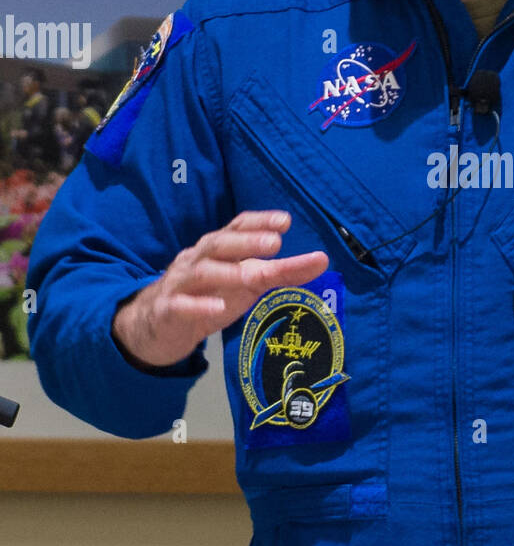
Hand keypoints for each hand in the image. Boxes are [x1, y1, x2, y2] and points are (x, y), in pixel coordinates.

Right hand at [112, 210, 328, 368]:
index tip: (285, 220)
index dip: (259, 222)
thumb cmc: (210, 295)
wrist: (158, 324)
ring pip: (201, 273)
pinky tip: (217, 308)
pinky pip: (180, 306)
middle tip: (275, 242)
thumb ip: (281, 271)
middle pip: (219, 244)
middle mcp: (197, 260)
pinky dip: (198, 306)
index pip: (236, 227)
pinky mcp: (168, 311)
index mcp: (217, 249)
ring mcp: (180, 284)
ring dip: (228, 272)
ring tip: (253, 275)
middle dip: (246, 241)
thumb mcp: (247, 283)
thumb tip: (322, 260)